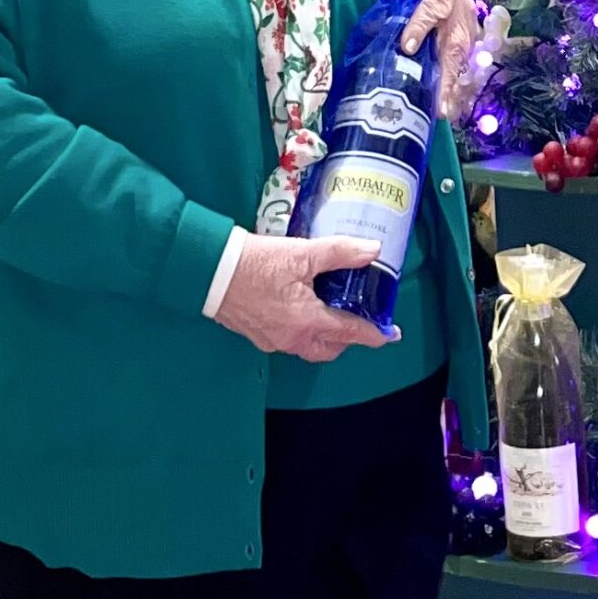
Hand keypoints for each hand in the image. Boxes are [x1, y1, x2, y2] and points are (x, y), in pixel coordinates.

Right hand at [214, 234, 394, 361]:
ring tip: (331, 314)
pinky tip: (300, 310)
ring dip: (323, 336)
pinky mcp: (255, 333)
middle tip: (358, 321)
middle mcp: (290, 337)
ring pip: (307, 347)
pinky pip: (287, 340)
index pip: (350, 333)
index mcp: (307, 321)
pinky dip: (302, 330)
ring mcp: (271, 339)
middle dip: (347, 339)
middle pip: (329, 348)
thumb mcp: (301, 253)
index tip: (389, 334)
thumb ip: (340, 252)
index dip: (374, 334)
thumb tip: (372, 250)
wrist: (208, 270)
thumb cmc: (253, 263)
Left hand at [399, 0, 483, 123]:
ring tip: (441, 110)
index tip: (439, 112)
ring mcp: (463, 46)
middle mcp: (463, 47)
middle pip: (455, 78)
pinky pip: (454, 65)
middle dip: (448, 98)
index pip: (448, 73)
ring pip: (456, 73)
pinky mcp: (459, 43)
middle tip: (439, 118)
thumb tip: (408, 49)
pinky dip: (449, 77)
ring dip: (449, 90)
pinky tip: (443, 88)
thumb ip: (418, 24)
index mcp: (456, 40)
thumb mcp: (429, 1)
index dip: (443, 93)